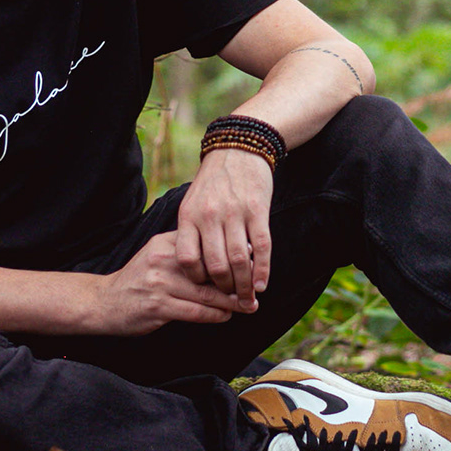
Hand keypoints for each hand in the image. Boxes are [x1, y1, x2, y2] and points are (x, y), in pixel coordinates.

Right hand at [97, 231, 251, 335]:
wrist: (103, 302)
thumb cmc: (138, 280)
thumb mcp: (157, 255)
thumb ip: (185, 252)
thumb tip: (224, 251)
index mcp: (167, 243)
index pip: (207, 245)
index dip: (232, 254)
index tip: (254, 262)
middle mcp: (164, 259)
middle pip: (211, 270)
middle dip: (238, 281)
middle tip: (256, 287)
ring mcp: (160, 283)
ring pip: (207, 293)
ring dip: (232, 302)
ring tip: (249, 305)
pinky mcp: (158, 306)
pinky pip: (195, 312)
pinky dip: (215, 315)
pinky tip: (227, 316)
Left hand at [175, 146, 273, 308]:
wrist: (239, 148)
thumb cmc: (214, 180)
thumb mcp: (192, 201)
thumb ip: (192, 231)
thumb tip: (195, 268)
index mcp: (189, 215)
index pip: (187, 259)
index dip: (196, 279)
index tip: (205, 288)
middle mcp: (210, 216)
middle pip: (215, 265)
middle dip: (223, 289)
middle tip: (230, 301)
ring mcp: (235, 213)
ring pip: (239, 261)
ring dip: (244, 286)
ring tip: (248, 299)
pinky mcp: (258, 210)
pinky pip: (261, 247)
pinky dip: (262, 270)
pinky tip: (262, 284)